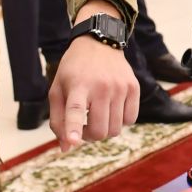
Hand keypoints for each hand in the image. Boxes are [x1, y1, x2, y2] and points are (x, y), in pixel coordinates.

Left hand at [50, 5, 139, 146]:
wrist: (99, 42)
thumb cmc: (74, 71)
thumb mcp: (57, 90)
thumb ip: (58, 120)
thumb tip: (66, 148)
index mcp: (77, 85)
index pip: (74, 110)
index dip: (74, 128)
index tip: (73, 141)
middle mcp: (100, 86)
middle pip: (100, 130)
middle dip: (90, 136)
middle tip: (85, 127)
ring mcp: (120, 87)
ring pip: (116, 129)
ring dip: (105, 130)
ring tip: (97, 117)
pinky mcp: (133, 87)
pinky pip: (131, 119)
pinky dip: (121, 121)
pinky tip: (112, 109)